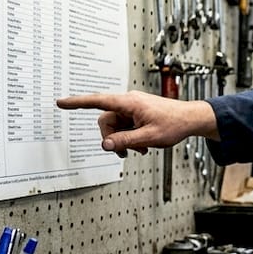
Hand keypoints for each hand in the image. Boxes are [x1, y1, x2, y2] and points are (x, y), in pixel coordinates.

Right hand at [55, 91, 217, 156]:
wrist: (191, 119)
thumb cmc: (174, 123)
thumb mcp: (148, 137)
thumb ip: (125, 141)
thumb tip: (105, 145)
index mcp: (129, 103)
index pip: (97, 101)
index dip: (77, 103)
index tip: (61, 103)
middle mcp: (128, 102)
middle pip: (106, 121)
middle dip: (113, 138)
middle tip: (126, 152)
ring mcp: (133, 108)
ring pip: (116, 127)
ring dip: (124, 140)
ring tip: (140, 149)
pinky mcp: (137, 114)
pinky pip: (125, 127)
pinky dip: (130, 137)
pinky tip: (143, 145)